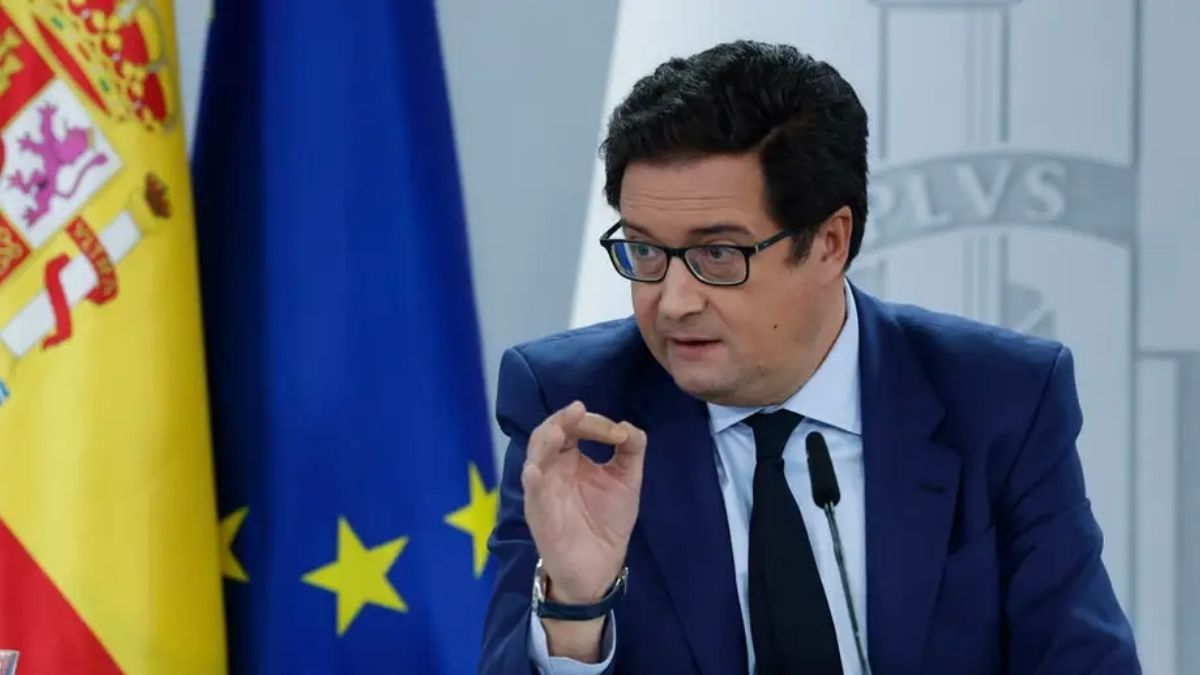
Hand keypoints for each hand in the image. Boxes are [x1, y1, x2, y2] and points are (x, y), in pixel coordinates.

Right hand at [523, 401, 646, 604]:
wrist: (601, 567)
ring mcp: (543, 491)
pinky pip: (532, 495)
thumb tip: (627, 426)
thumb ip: (631, 450)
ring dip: (545, 442)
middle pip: (547, 434)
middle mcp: (553, 469)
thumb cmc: (608, 522)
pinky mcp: (539, 515)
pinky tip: (536, 470)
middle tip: (579, 410)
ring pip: (535, 458)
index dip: (594, 422)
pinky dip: (533, 480)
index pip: (574, 427)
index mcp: (571, 458)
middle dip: (562, 420)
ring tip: (561, 430)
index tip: (619, 434)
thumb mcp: (626, 480)